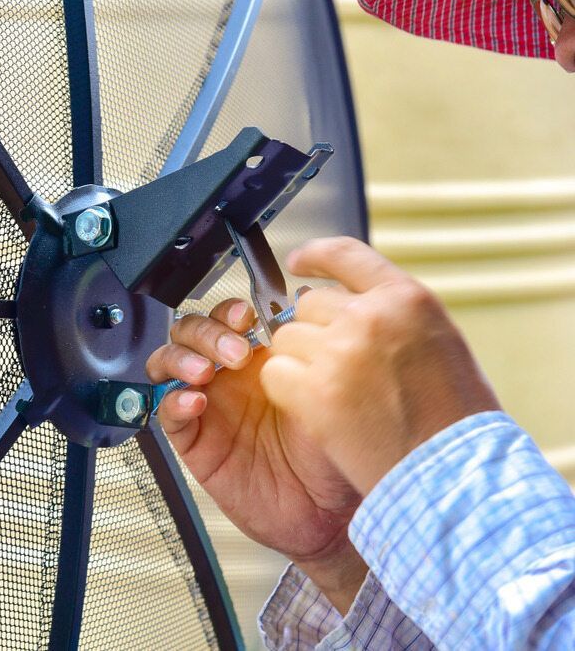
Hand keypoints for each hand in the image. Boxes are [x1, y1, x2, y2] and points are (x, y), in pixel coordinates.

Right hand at [146, 299, 365, 611]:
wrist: (329, 513)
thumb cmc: (333, 455)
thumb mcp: (329, 394)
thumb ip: (312, 348)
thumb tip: (306, 296)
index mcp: (260, 360)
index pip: (227, 318)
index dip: (229, 311)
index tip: (247, 317)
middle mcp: (229, 379)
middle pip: (192, 332)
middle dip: (207, 332)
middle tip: (235, 352)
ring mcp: (209, 408)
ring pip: (169, 363)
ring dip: (182, 358)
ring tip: (206, 372)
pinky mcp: (195, 442)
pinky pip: (167, 413)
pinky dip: (174, 401)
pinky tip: (195, 402)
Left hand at [262, 237, 501, 495]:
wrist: (453, 473)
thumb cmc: (453, 418)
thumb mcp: (440, 344)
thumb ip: (395, 318)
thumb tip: (353, 306)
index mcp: (408, 299)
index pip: (347, 255)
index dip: (316, 254)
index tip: (298, 261)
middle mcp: (372, 317)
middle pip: (309, 304)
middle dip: (314, 332)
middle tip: (335, 368)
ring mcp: (340, 352)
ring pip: (286, 339)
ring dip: (299, 363)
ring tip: (333, 395)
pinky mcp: (315, 390)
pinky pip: (274, 373)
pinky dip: (286, 391)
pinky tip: (315, 410)